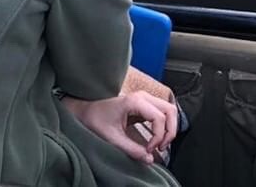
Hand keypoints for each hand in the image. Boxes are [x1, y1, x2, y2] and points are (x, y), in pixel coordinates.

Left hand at [63, 91, 177, 164]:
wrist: (85, 110)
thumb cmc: (95, 119)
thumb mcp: (112, 137)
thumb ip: (131, 149)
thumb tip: (149, 159)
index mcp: (135, 101)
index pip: (159, 117)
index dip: (158, 136)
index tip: (149, 150)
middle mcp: (143, 96)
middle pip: (170, 110)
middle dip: (169, 131)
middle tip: (160, 147)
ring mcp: (145, 99)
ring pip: (169, 110)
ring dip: (168, 128)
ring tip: (159, 144)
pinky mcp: (144, 104)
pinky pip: (162, 113)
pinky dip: (163, 126)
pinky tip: (155, 139)